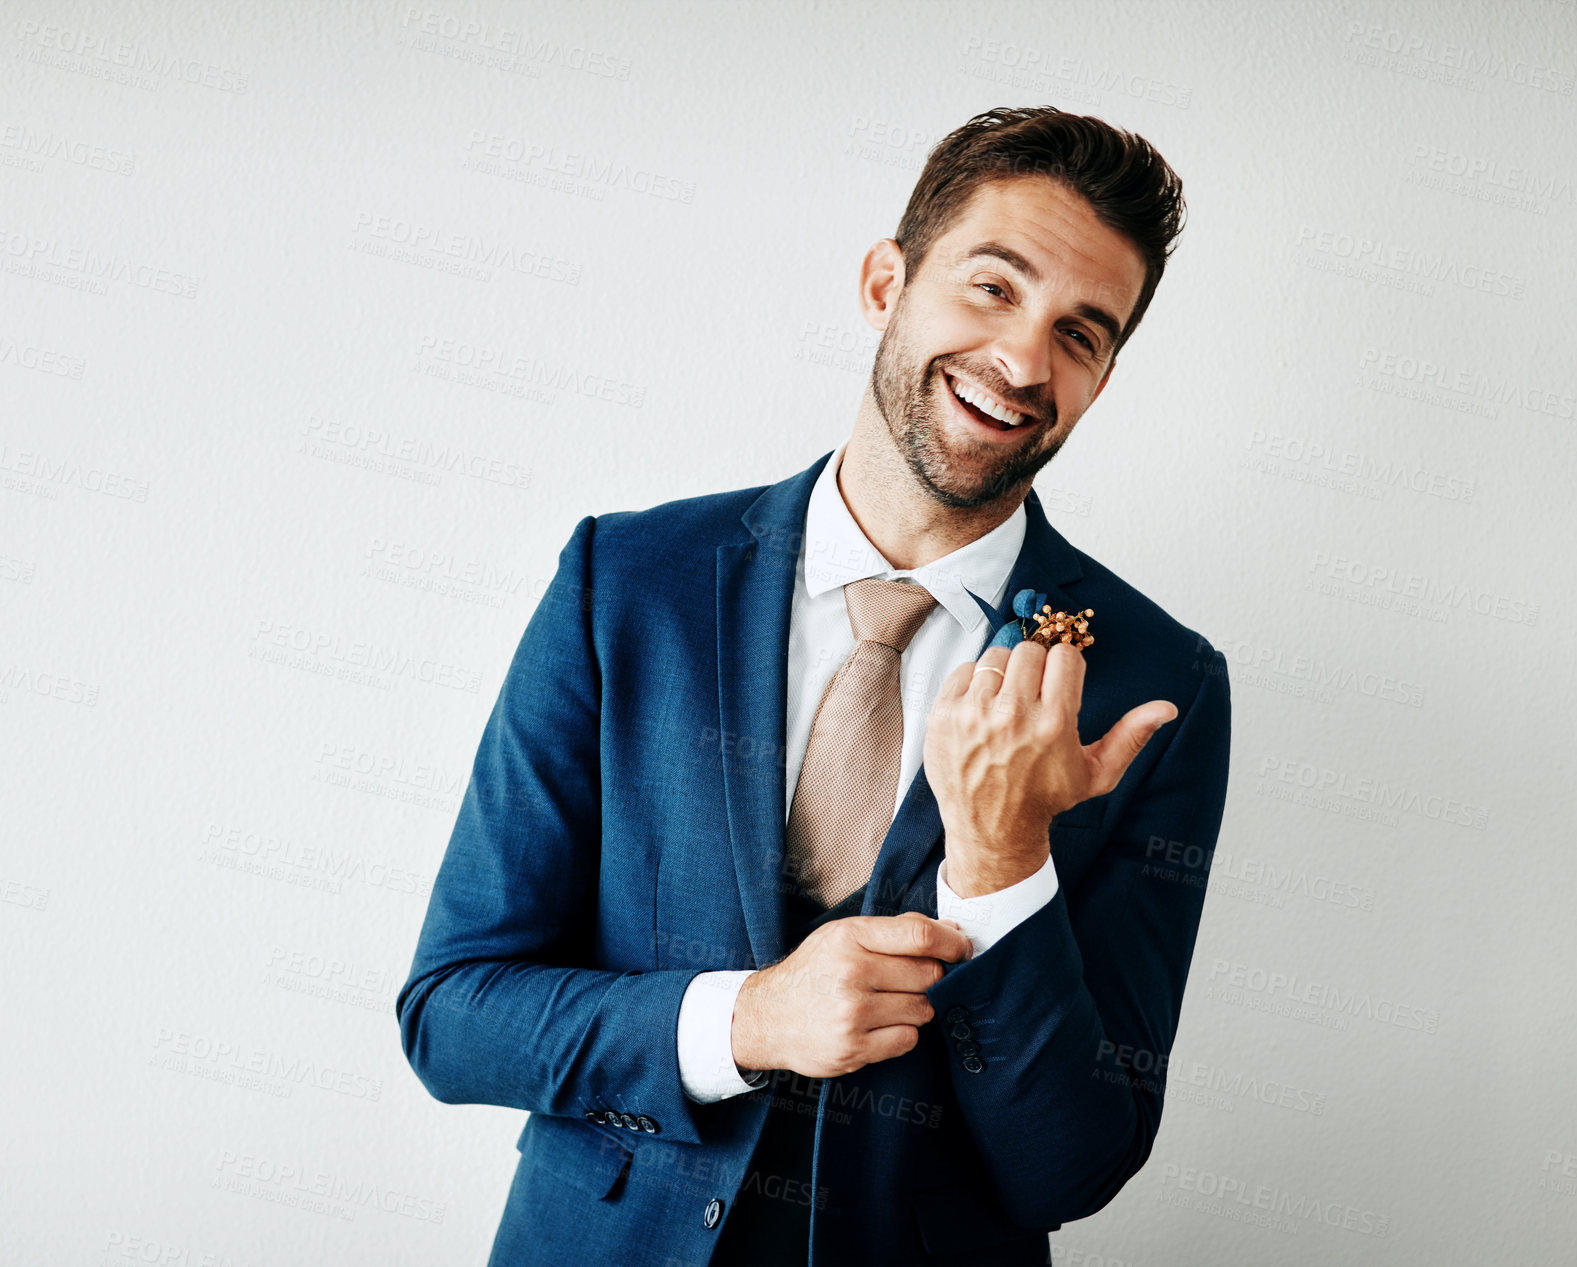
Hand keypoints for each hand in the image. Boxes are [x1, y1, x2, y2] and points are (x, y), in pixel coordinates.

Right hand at [731, 912, 972, 1078]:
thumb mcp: (844, 935)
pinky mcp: (853, 1048)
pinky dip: (903, 1033)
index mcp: (849, 936)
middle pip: (928, 975)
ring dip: (917, 1007)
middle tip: (914, 981)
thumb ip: (897, 930)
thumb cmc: (814, 971)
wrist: (767, 1017)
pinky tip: (880, 1025)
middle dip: (932, 978)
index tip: (963, 949)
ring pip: (922, 1009)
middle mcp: (850, 972)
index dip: (953, 943)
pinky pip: (908, 1039)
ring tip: (890, 1003)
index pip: (920, 936)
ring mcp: (851, 1014)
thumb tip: (951, 930)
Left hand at [923, 638, 1176, 895]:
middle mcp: (1013, 714)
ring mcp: (974, 713)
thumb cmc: (1045, 799)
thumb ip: (1130, 736)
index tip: (1060, 686)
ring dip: (1004, 674)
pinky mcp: (944, 715)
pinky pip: (963, 670)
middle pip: (1029, 651)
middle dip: (1036, 667)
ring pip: (995, 656)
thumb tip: (1166, 708)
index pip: (1064, 657)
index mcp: (1054, 723)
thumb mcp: (1096, 774)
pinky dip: (973, 683)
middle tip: (1033, 693)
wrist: (992, 829)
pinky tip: (981, 708)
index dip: (1065, 668)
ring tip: (1006, 702)